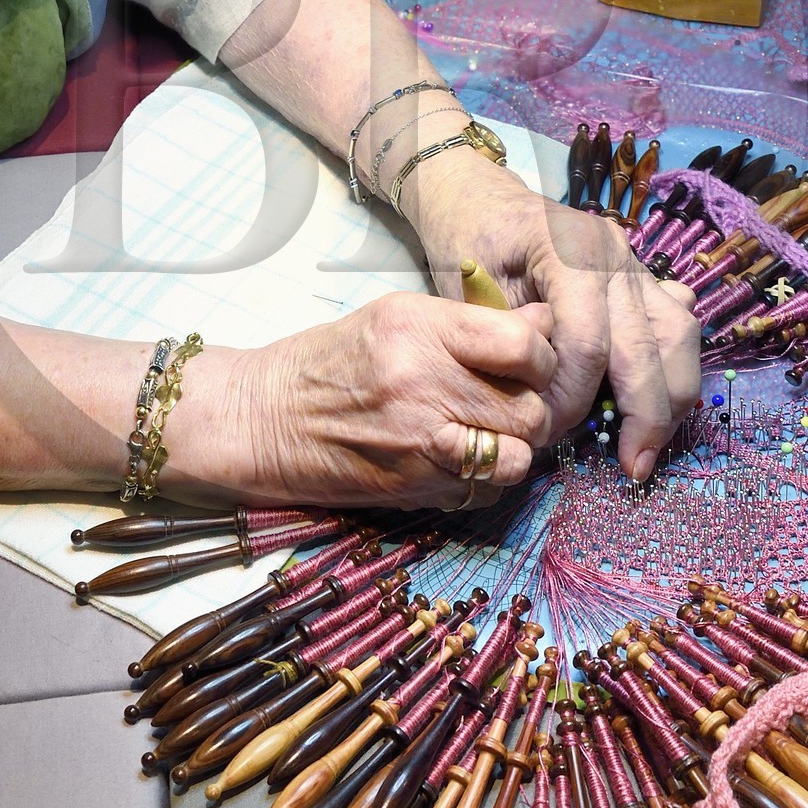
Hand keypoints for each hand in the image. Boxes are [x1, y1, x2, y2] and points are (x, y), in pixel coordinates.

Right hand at [174, 293, 558, 512]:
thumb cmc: (330, 361)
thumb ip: (472, 322)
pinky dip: (488, 478)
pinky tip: (465, 457)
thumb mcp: (396, 317)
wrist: (263, 420)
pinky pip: (487, 490)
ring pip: (518, 456)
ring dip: (517, 446)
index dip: (542, 355)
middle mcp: (422, 386)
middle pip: (529, 407)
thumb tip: (544, 321)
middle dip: (532, 404)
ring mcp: (419, 444)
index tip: (530, 358)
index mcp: (418, 330)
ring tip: (494, 431)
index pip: (523, 345)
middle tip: (513, 398)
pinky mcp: (415, 488)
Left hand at [402, 149, 701, 482]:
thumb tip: (541, 409)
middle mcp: (614, 253)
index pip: (589, 342)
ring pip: (680, 335)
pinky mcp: (645, 276)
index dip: (574, 398)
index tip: (550, 434)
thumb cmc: (466, 245)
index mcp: (568, 250)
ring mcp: (636, 262)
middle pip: (650, 344)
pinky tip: (659, 406)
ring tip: (650, 445)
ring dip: (673, 396)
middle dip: (645, 415)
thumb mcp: (469, 294)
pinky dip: (674, 367)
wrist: (479, 200)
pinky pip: (677, 324)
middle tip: (632, 467)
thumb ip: (508, 346)